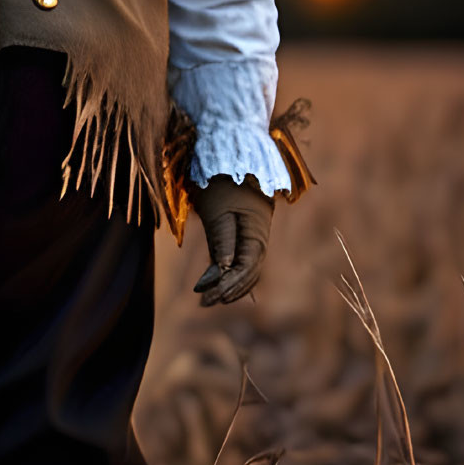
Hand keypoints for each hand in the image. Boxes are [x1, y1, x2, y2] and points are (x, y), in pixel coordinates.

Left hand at [189, 173, 273, 305]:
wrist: (235, 162)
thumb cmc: (223, 184)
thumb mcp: (218, 211)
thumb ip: (222, 241)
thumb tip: (222, 272)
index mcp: (257, 236)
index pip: (244, 270)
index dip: (226, 286)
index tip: (206, 295)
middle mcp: (260, 242)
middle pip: (247, 276)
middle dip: (227, 291)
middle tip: (203, 302)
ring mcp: (255, 240)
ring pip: (246, 272)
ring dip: (230, 287)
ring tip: (208, 298)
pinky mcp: (246, 237)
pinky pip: (243, 263)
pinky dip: (231, 276)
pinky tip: (218, 284)